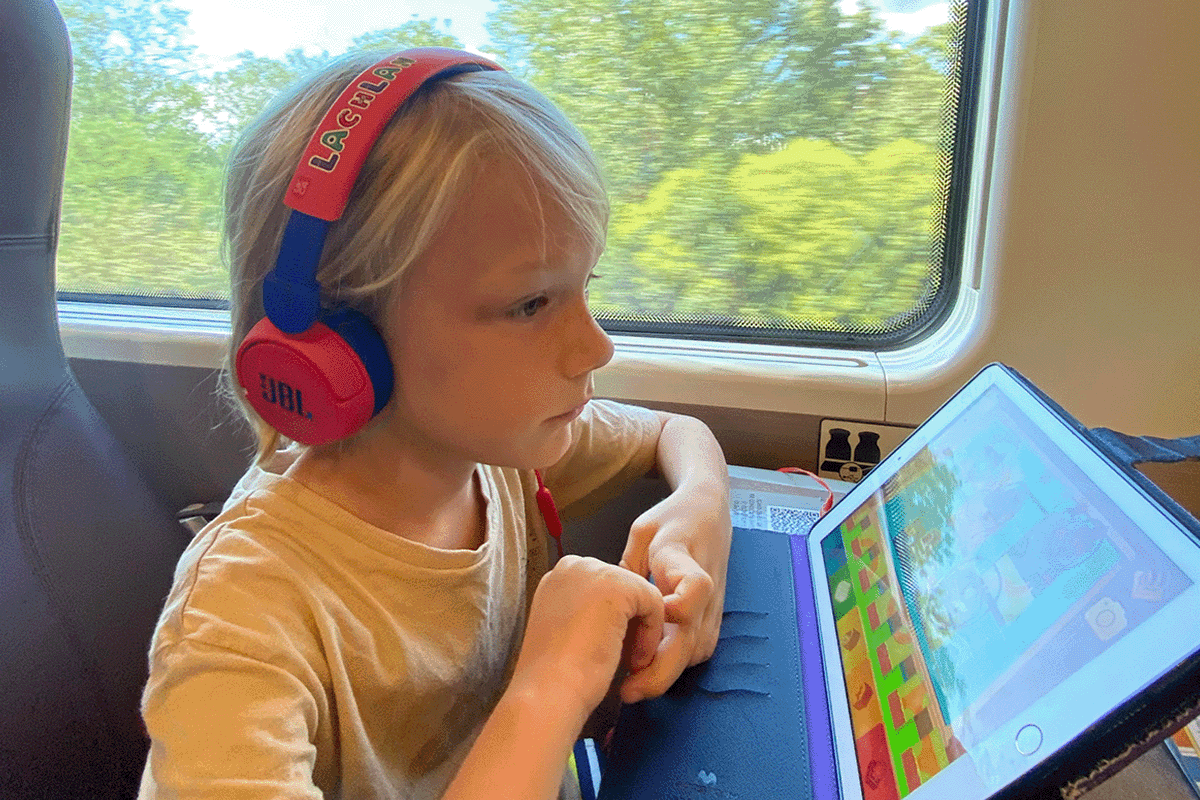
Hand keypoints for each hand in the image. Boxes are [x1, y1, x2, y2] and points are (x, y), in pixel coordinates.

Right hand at [509, 555, 664, 726]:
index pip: (604, 591)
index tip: (602, 652)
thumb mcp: (567, 632)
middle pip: (624, 590)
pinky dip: (651, 636)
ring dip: (640, 632)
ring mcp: (594, 571)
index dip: (612, 624)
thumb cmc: (555, 677)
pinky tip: (632, 660)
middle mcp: (573, 566)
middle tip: (619, 659)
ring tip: (626, 663)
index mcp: (557, 578)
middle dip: (629, 625)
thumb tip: (620, 617)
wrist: (548, 693)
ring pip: (641, 596)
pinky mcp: (618, 585)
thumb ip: (589, 614)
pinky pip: (654, 603)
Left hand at [617, 487, 731, 701]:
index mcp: (684, 559)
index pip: (695, 587)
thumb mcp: (643, 531)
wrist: (710, 512)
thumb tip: (609, 606)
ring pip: (696, 651)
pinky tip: (648, 671)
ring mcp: (714, 606)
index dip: (680, 608)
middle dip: (660, 669)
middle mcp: (706, 588)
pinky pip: (698, 650)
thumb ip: (628, 567)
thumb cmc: (672, 520)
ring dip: (666, 673)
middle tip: (627, 690)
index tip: (656, 623)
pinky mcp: (714, 617)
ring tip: (631, 688)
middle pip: (693, 637)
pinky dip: (675, 665)